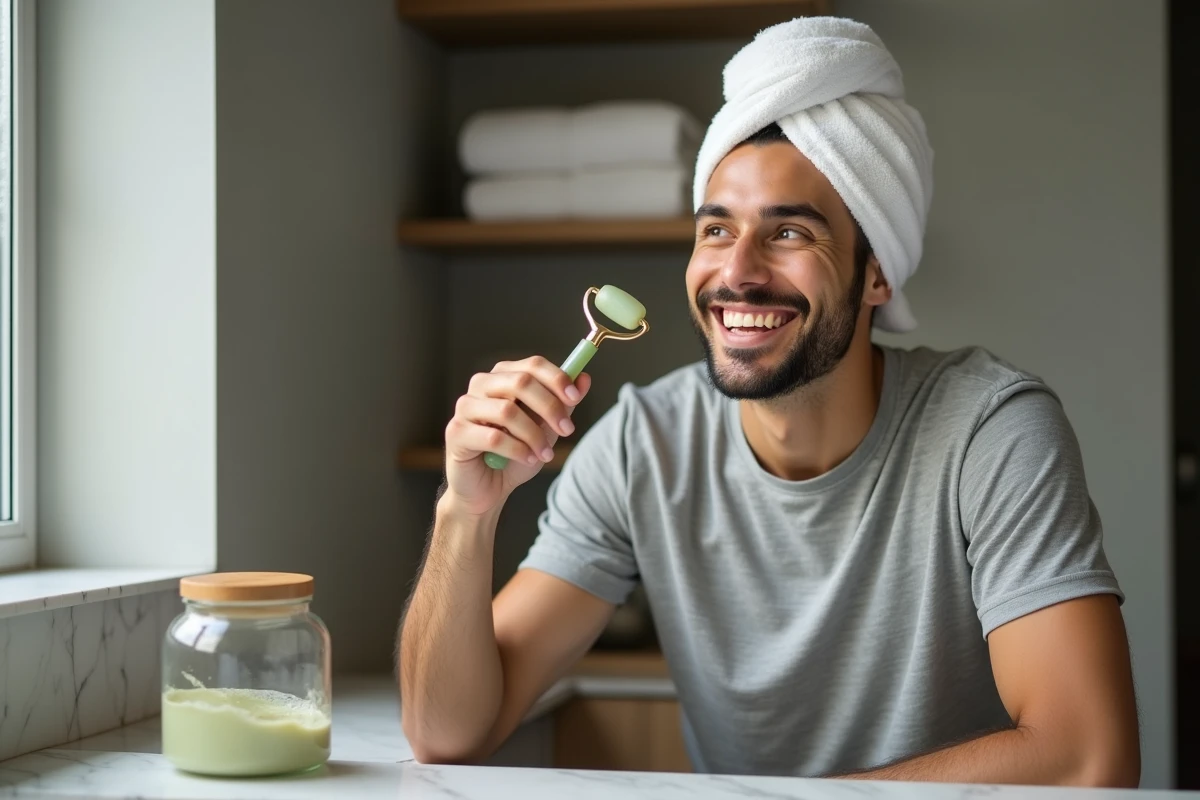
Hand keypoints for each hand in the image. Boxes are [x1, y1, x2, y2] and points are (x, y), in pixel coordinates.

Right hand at [443, 356, 590, 515]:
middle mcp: (481, 385)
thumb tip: (583, 378)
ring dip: (534, 435)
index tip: (574, 398)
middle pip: (520, 382)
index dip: (557, 379)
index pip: (532, 365)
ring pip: (507, 410)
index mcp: (503, 377)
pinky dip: (517, 450)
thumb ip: (563, 404)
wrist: (488, 489)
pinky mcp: (456, 432)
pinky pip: (493, 437)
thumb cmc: (515, 454)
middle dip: (550, 407)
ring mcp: (465, 407)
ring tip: (545, 454)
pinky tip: (527, 460)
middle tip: (567, 430)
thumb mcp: (546, 428)